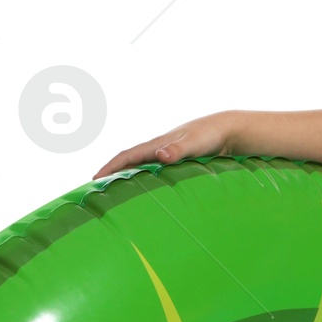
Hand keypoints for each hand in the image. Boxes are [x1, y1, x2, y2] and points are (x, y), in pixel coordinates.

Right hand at [91, 112, 231, 179]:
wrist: (227, 130)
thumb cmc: (211, 135)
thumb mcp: (194, 143)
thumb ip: (177, 150)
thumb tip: (159, 156)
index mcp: (158, 144)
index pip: (127, 155)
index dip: (110, 167)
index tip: (94, 179)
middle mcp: (159, 148)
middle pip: (129, 161)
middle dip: (112, 172)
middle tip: (96, 188)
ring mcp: (167, 154)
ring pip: (140, 165)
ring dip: (126, 175)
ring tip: (114, 191)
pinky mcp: (176, 161)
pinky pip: (153, 170)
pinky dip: (143, 178)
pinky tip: (144, 188)